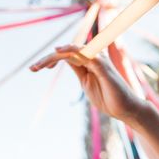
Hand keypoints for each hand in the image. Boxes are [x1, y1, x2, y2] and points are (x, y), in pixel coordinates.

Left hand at [30, 45, 148, 124]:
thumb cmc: (109, 98)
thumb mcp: (87, 85)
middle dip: (47, 59)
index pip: (66, 57)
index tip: (35, 69)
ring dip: (54, 56)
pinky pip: (86, 53)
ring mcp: (98, 61)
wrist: (126, 109)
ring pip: (72, 51)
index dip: (49, 60)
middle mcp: (92, 59)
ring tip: (39, 65)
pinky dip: (73, 49)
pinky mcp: (103, 66)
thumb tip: (67, 61)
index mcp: (87, 64)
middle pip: (66, 53)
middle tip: (31, 68)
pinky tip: (60, 50)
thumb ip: (79, 72)